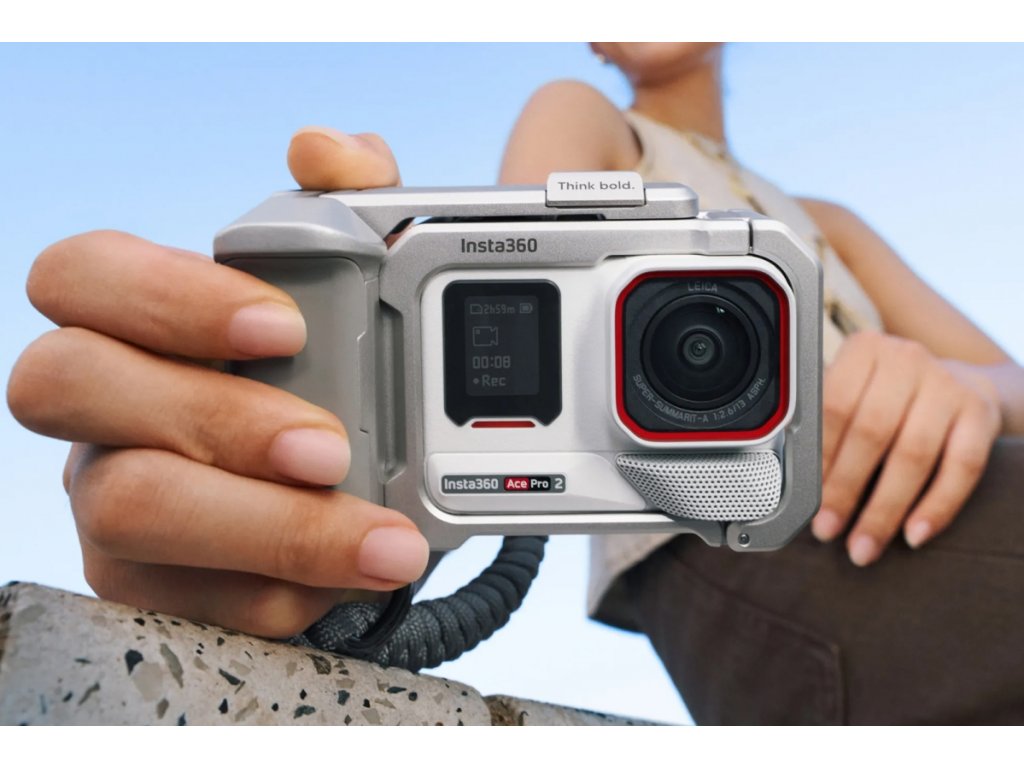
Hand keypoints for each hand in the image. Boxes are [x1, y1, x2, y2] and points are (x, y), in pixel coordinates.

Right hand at [7, 127, 425, 636]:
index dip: (164, 294)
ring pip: (125, 510)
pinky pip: (187, 600)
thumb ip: (354, 203)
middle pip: (69, 385)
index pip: (80, 275)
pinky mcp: (149, 585)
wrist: (364, 478)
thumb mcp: (361, 282)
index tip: (284, 325)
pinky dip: (282, 593)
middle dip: (212, 417)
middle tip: (331, 446)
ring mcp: (111, 500)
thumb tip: (331, 151)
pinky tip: (355, 577)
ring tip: (382, 540)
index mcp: (135, 319)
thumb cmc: (334, 370)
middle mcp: (104, 407)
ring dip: (266, 527)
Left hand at [811, 330, 1001, 565]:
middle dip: (845, 489)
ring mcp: (948, 384)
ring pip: (913, 455)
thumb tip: (794, 482)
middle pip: (871, 433)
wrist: (959, 384)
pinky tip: (914, 534)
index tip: (806, 499)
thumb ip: (826, 425)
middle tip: (827, 529)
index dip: (819, 458)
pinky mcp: (979, 413)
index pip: (834, 407)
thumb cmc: (889, 397)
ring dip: (884, 509)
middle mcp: (907, 359)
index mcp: (864, 350)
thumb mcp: (855, 392)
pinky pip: (960, 468)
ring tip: (863, 544)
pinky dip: (936, 506)